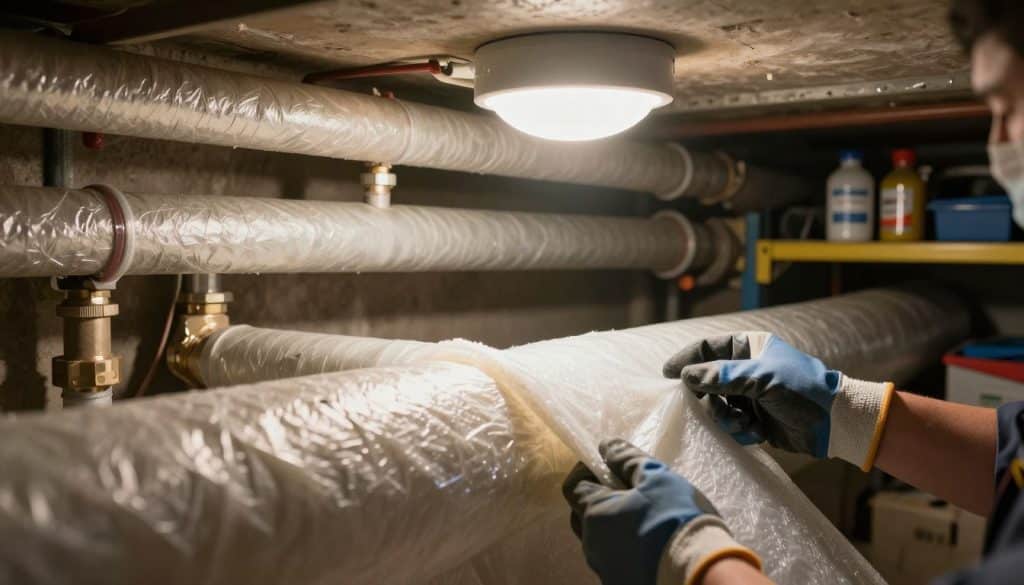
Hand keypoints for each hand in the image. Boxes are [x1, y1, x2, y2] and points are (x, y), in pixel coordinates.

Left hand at [562, 439, 759, 584]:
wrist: (699, 572)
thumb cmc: (675, 517)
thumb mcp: (656, 478)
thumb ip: (627, 460)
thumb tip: (606, 446)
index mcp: (595, 513)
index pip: (573, 487)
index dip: (586, 472)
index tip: (607, 466)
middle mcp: (592, 544)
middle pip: (582, 515)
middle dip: (598, 500)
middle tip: (627, 492)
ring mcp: (605, 568)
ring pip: (599, 541)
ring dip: (612, 526)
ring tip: (642, 519)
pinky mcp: (619, 583)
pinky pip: (615, 561)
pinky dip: (625, 549)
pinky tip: (649, 544)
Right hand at [663, 331, 893, 470]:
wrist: (834, 423)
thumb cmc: (802, 391)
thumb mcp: (762, 379)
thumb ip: (723, 376)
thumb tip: (686, 376)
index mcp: (750, 349)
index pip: (708, 349)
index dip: (687, 360)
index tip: (668, 374)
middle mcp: (747, 370)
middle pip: (707, 381)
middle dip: (709, 399)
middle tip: (715, 408)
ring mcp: (750, 395)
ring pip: (717, 406)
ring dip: (726, 418)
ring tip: (743, 423)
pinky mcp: (754, 419)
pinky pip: (731, 424)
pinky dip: (740, 430)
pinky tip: (756, 433)